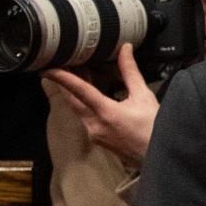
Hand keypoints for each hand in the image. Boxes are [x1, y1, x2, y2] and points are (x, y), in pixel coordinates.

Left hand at [41, 58, 158, 165]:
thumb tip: (125, 49)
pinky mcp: (95, 138)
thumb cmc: (154, 127)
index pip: (80, 91)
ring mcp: (93, 134)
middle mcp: (94, 125)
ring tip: (76, 74)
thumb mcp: (143, 96)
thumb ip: (130, 72)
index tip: (47, 68)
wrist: (158, 156)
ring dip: (75, 92)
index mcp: (106, 113)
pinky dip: (83, 103)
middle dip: (65, 83)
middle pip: (72, 100)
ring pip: (77, 109)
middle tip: (62, 65)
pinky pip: (84, 117)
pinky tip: (90, 94)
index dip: (63, 78)